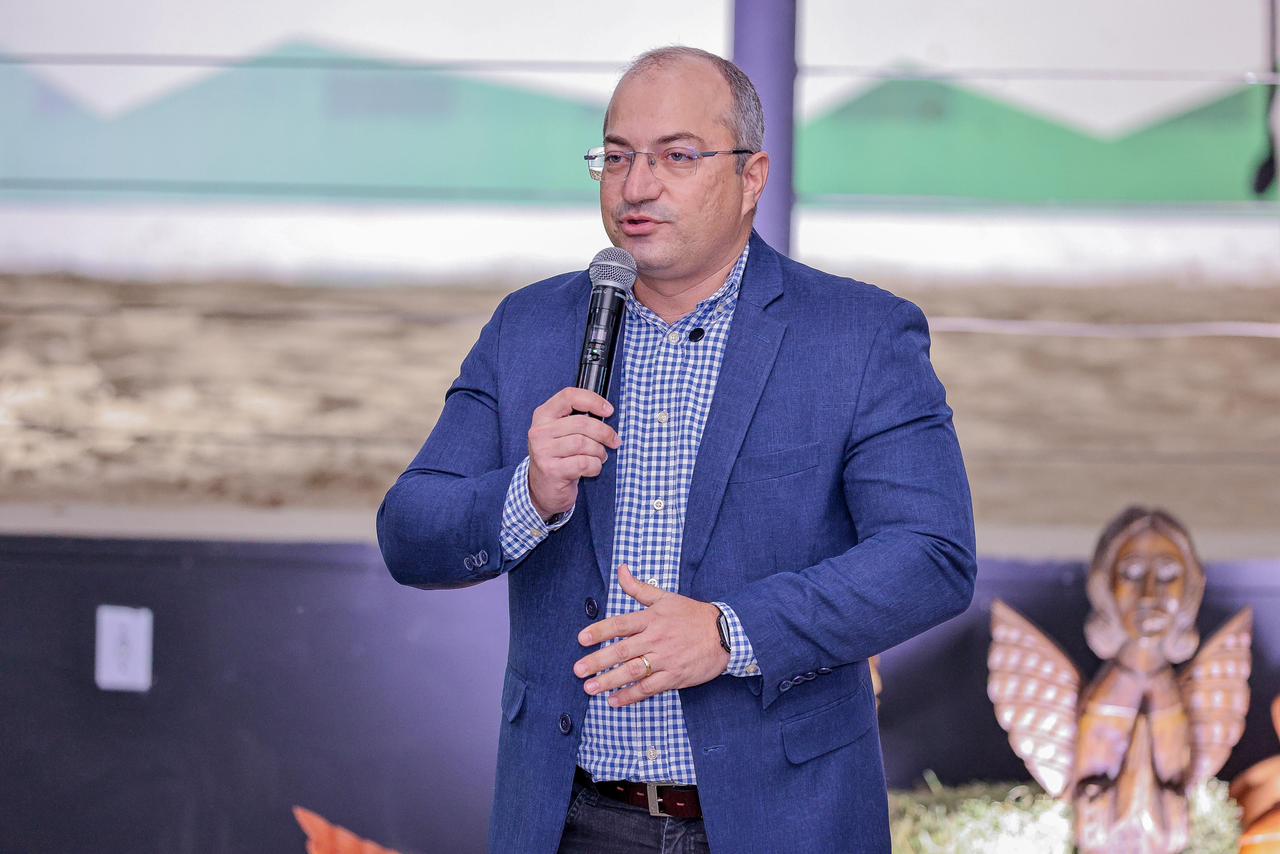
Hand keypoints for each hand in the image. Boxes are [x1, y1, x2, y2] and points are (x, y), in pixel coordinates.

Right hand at [527, 388, 620, 518]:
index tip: (609, 410)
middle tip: (614, 441)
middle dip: (604, 432)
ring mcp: (543, 451)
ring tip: (600, 456)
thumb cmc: (559, 456)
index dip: (593, 400)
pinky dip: (595, 466)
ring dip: (599, 451)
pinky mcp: (552, 470)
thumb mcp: (561, 433)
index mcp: (543, 415)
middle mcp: (540, 431)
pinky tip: (592, 468)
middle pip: (582, 423)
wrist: (543, 488)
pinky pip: (584, 463)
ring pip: (584, 444)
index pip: (569, 396)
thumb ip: (577, 419)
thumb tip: (607, 412)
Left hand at [573, 564, 729, 707]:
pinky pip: (649, 688)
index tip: (581, 639)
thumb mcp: (665, 597)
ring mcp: (665, 659)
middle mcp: (656, 639)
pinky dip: (631, 695)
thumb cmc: (692, 615)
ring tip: (590, 688)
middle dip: (598, 661)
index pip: (620, 624)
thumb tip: (621, 570)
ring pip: (632, 671)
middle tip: (578, 670)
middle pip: (622, 651)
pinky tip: (615, 701)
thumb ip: (639, 587)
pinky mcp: (674, 677)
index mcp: (652, 619)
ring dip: (609, 681)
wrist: (724, 634)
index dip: (599, 631)